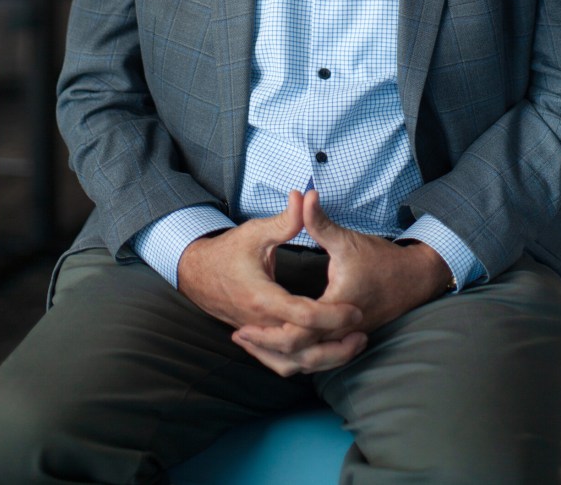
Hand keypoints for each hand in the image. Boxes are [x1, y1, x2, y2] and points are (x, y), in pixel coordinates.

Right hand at [178, 190, 365, 375]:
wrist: (198, 273)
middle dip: (336, 345)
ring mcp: (259, 335)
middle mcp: (261, 323)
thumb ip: (285, 220)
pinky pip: (283, 362)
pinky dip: (305, 361)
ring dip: (325, 359)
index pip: (304, 317)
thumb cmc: (228, 252)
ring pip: (294, 362)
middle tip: (363, 332)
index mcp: (263, 298)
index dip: (333, 316)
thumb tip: (305, 197)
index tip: (357, 311)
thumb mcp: (256, 231)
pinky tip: (326, 351)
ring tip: (353, 345)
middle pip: (303, 348)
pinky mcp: (259, 339)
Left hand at [233, 190, 452, 369]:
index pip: (295, 333)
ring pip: (309, 362)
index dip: (266, 334)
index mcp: (334, 307)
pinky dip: (297, 355)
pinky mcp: (346, 340)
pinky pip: (318, 357)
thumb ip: (319, 221)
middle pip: (297, 356)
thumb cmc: (381, 260)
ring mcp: (344, 339)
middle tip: (241, 337)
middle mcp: (339, 330)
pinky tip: (281, 343)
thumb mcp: (345, 239)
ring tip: (254, 343)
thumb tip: (302, 195)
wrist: (413, 279)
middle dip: (267, 350)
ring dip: (281, 356)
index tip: (243, 327)